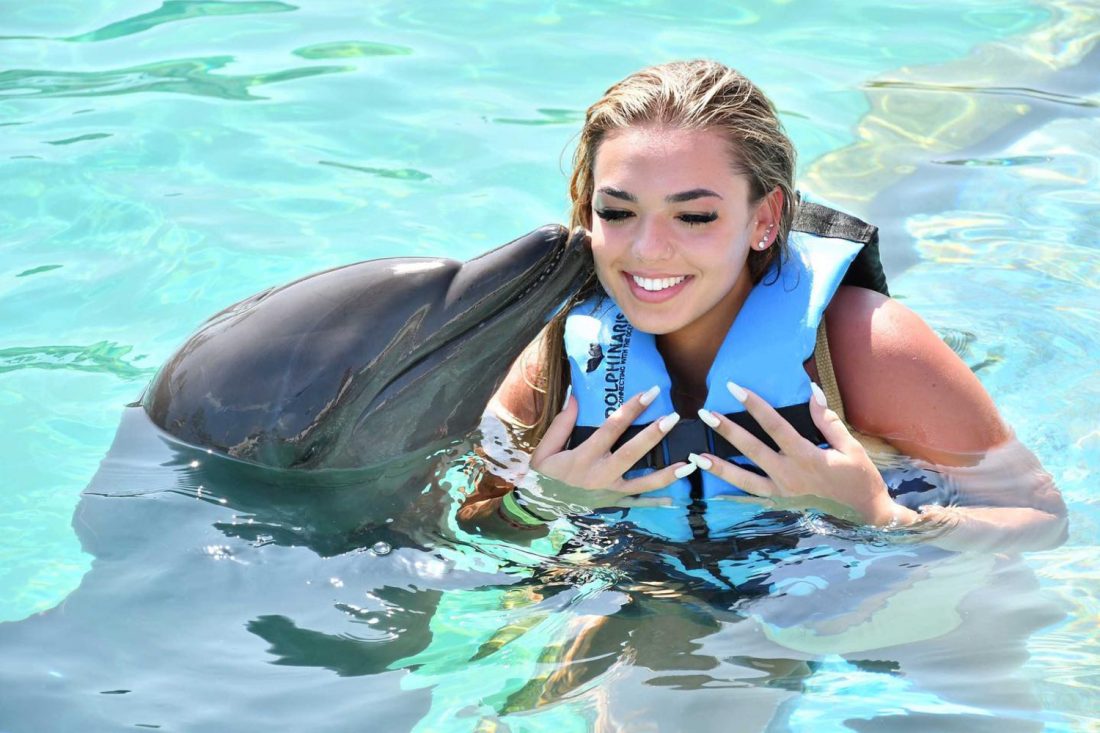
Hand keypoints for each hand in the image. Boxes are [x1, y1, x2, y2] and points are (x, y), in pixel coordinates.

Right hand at [523, 386, 696, 516]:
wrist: (540, 507)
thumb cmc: (543, 474)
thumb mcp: (545, 448)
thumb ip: (562, 423)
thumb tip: (575, 395)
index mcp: (583, 456)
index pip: (611, 428)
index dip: (631, 409)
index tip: (650, 393)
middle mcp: (600, 475)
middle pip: (632, 453)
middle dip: (654, 435)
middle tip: (673, 418)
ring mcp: (609, 492)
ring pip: (643, 483)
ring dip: (668, 474)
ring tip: (690, 464)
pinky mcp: (612, 503)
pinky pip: (638, 503)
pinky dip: (656, 502)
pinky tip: (675, 498)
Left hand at [690, 381, 908, 526]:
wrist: (867, 518)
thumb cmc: (860, 480)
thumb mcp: (850, 447)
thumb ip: (827, 420)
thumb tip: (812, 391)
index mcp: (807, 456)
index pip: (775, 425)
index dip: (754, 405)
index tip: (734, 388)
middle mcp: (790, 475)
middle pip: (751, 449)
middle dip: (726, 431)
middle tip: (704, 415)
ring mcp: (783, 494)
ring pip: (744, 479)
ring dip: (719, 467)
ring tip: (696, 457)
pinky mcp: (781, 507)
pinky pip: (752, 501)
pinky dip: (732, 496)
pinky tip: (713, 490)